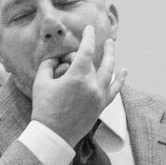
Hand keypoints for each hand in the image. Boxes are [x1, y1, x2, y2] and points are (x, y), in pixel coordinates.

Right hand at [33, 25, 124, 145]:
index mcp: (77, 76)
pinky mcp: (101, 106)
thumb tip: (57, 58)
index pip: (86, 50)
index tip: (89, 29)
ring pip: (109, 72)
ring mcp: (99, 96)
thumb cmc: (44, 108)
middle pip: (94, 62)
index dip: (88, 37)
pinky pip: (114, 90)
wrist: (53, 135)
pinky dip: (119, 79)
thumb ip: (49, 65)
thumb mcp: (41, 82)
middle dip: (91, 52)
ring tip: (111, 46)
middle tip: (97, 41)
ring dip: (111, 58)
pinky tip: (124, 71)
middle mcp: (92, 85)